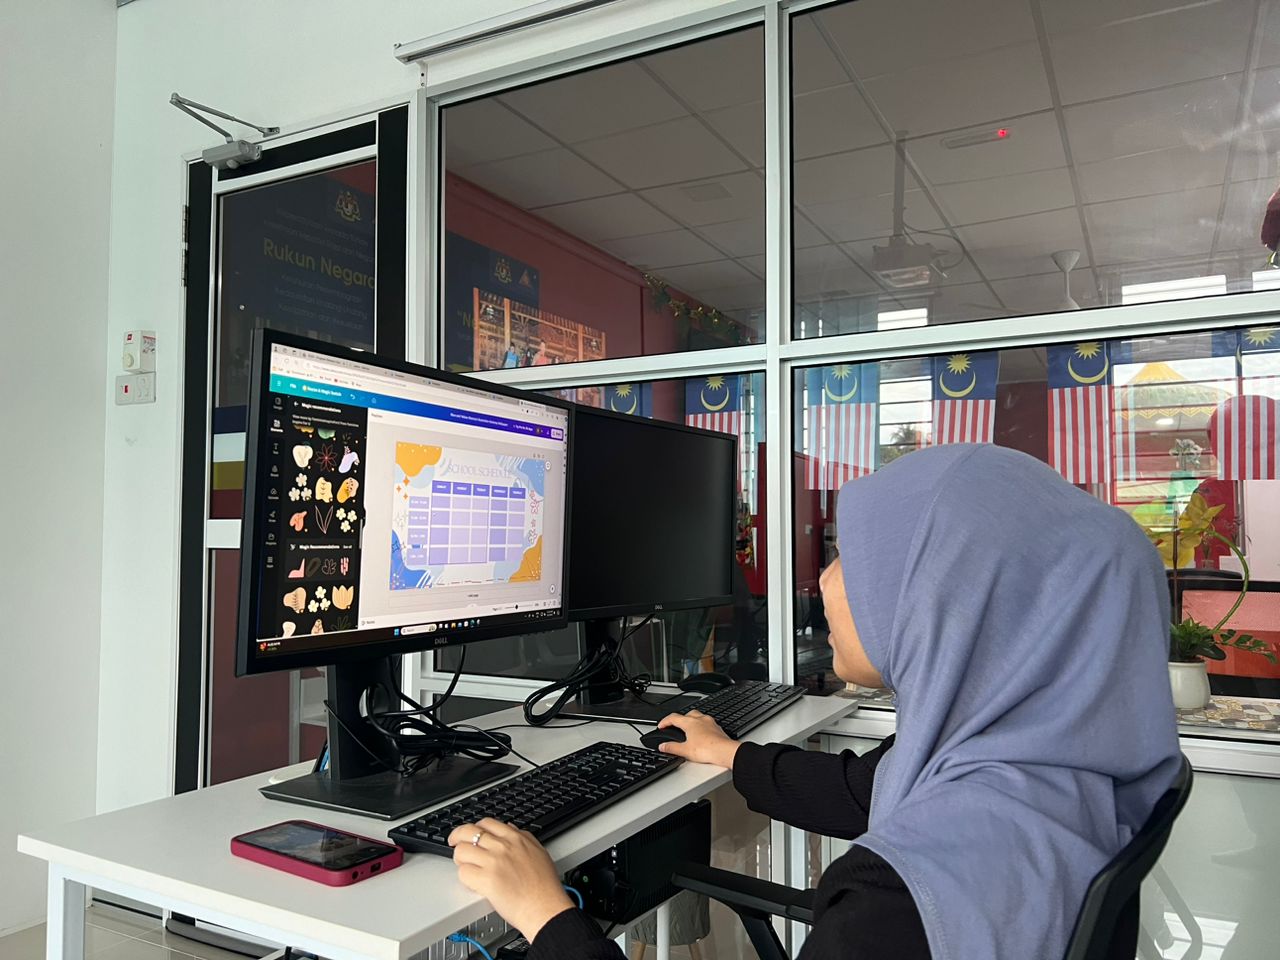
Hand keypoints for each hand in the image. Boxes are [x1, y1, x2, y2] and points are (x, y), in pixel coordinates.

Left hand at [449, 819, 573, 941]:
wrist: (545, 908)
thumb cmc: (545, 886)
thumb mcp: (539, 852)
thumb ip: (524, 838)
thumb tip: (510, 830)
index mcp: (515, 838)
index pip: (486, 823)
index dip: (474, 828)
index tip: (470, 835)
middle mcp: (502, 846)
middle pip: (468, 832)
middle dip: (457, 837)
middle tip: (454, 844)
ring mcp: (493, 862)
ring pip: (461, 851)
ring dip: (460, 860)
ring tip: (466, 868)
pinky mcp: (486, 880)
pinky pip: (463, 873)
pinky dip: (464, 878)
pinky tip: (472, 882)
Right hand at [656, 710, 740, 767]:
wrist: (724, 752)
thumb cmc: (707, 749)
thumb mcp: (685, 750)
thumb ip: (672, 748)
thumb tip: (663, 746)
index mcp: (690, 723)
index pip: (673, 718)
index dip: (665, 721)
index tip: (661, 726)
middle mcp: (700, 719)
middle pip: (686, 714)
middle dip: (679, 719)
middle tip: (674, 726)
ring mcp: (710, 723)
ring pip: (698, 716)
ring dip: (691, 721)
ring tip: (688, 730)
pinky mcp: (717, 728)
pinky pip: (707, 723)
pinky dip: (701, 726)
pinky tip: (701, 734)